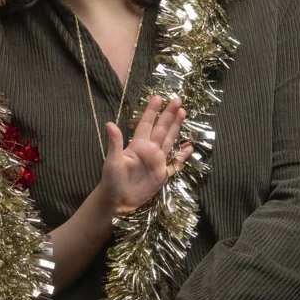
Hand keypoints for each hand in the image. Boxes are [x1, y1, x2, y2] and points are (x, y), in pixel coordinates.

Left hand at [98, 96, 190, 214]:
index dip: (151, 111)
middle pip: (161, 129)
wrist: (117, 201)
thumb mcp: (112, 161)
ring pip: (169, 141)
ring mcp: (157, 162)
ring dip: (176, 128)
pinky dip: (182, 157)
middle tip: (177, 100)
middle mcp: (149, 150)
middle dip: (169, 115)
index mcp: (137, 145)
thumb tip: (110, 123)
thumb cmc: (111, 180)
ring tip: (183, 113)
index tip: (158, 97)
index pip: (146, 124)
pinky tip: (190, 148)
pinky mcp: (162, 175)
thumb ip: (114, 143)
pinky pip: (175, 164)